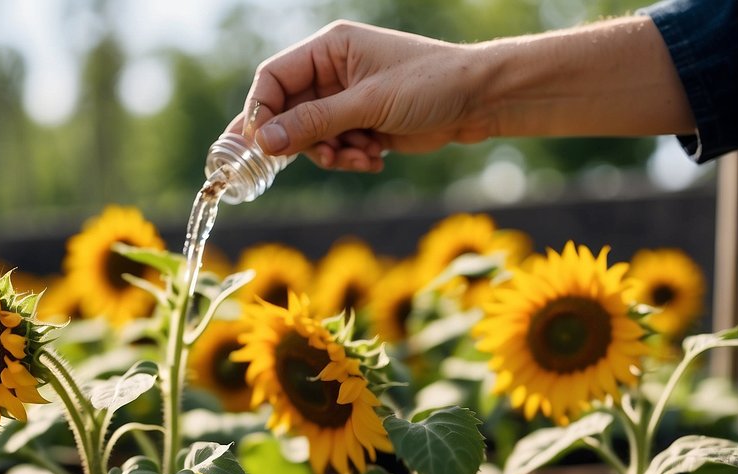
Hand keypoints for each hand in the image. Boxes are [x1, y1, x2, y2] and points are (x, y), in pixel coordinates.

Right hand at [241, 20, 494, 171]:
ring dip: (331, 154)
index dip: (260, 111)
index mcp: (329, 49)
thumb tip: (264, 142)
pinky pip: (334, 148)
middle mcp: (331, 72)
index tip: (258, 145)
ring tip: (362, 156)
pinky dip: (349, 158)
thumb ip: (313, 123)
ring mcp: (345, 99)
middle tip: (309, 160)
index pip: (273, 78)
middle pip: (288, 113)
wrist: (479, 101)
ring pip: (310, 137)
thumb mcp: (368, 103)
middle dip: (301, 141)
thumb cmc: (430, 84)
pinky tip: (375, 158)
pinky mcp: (360, 124)